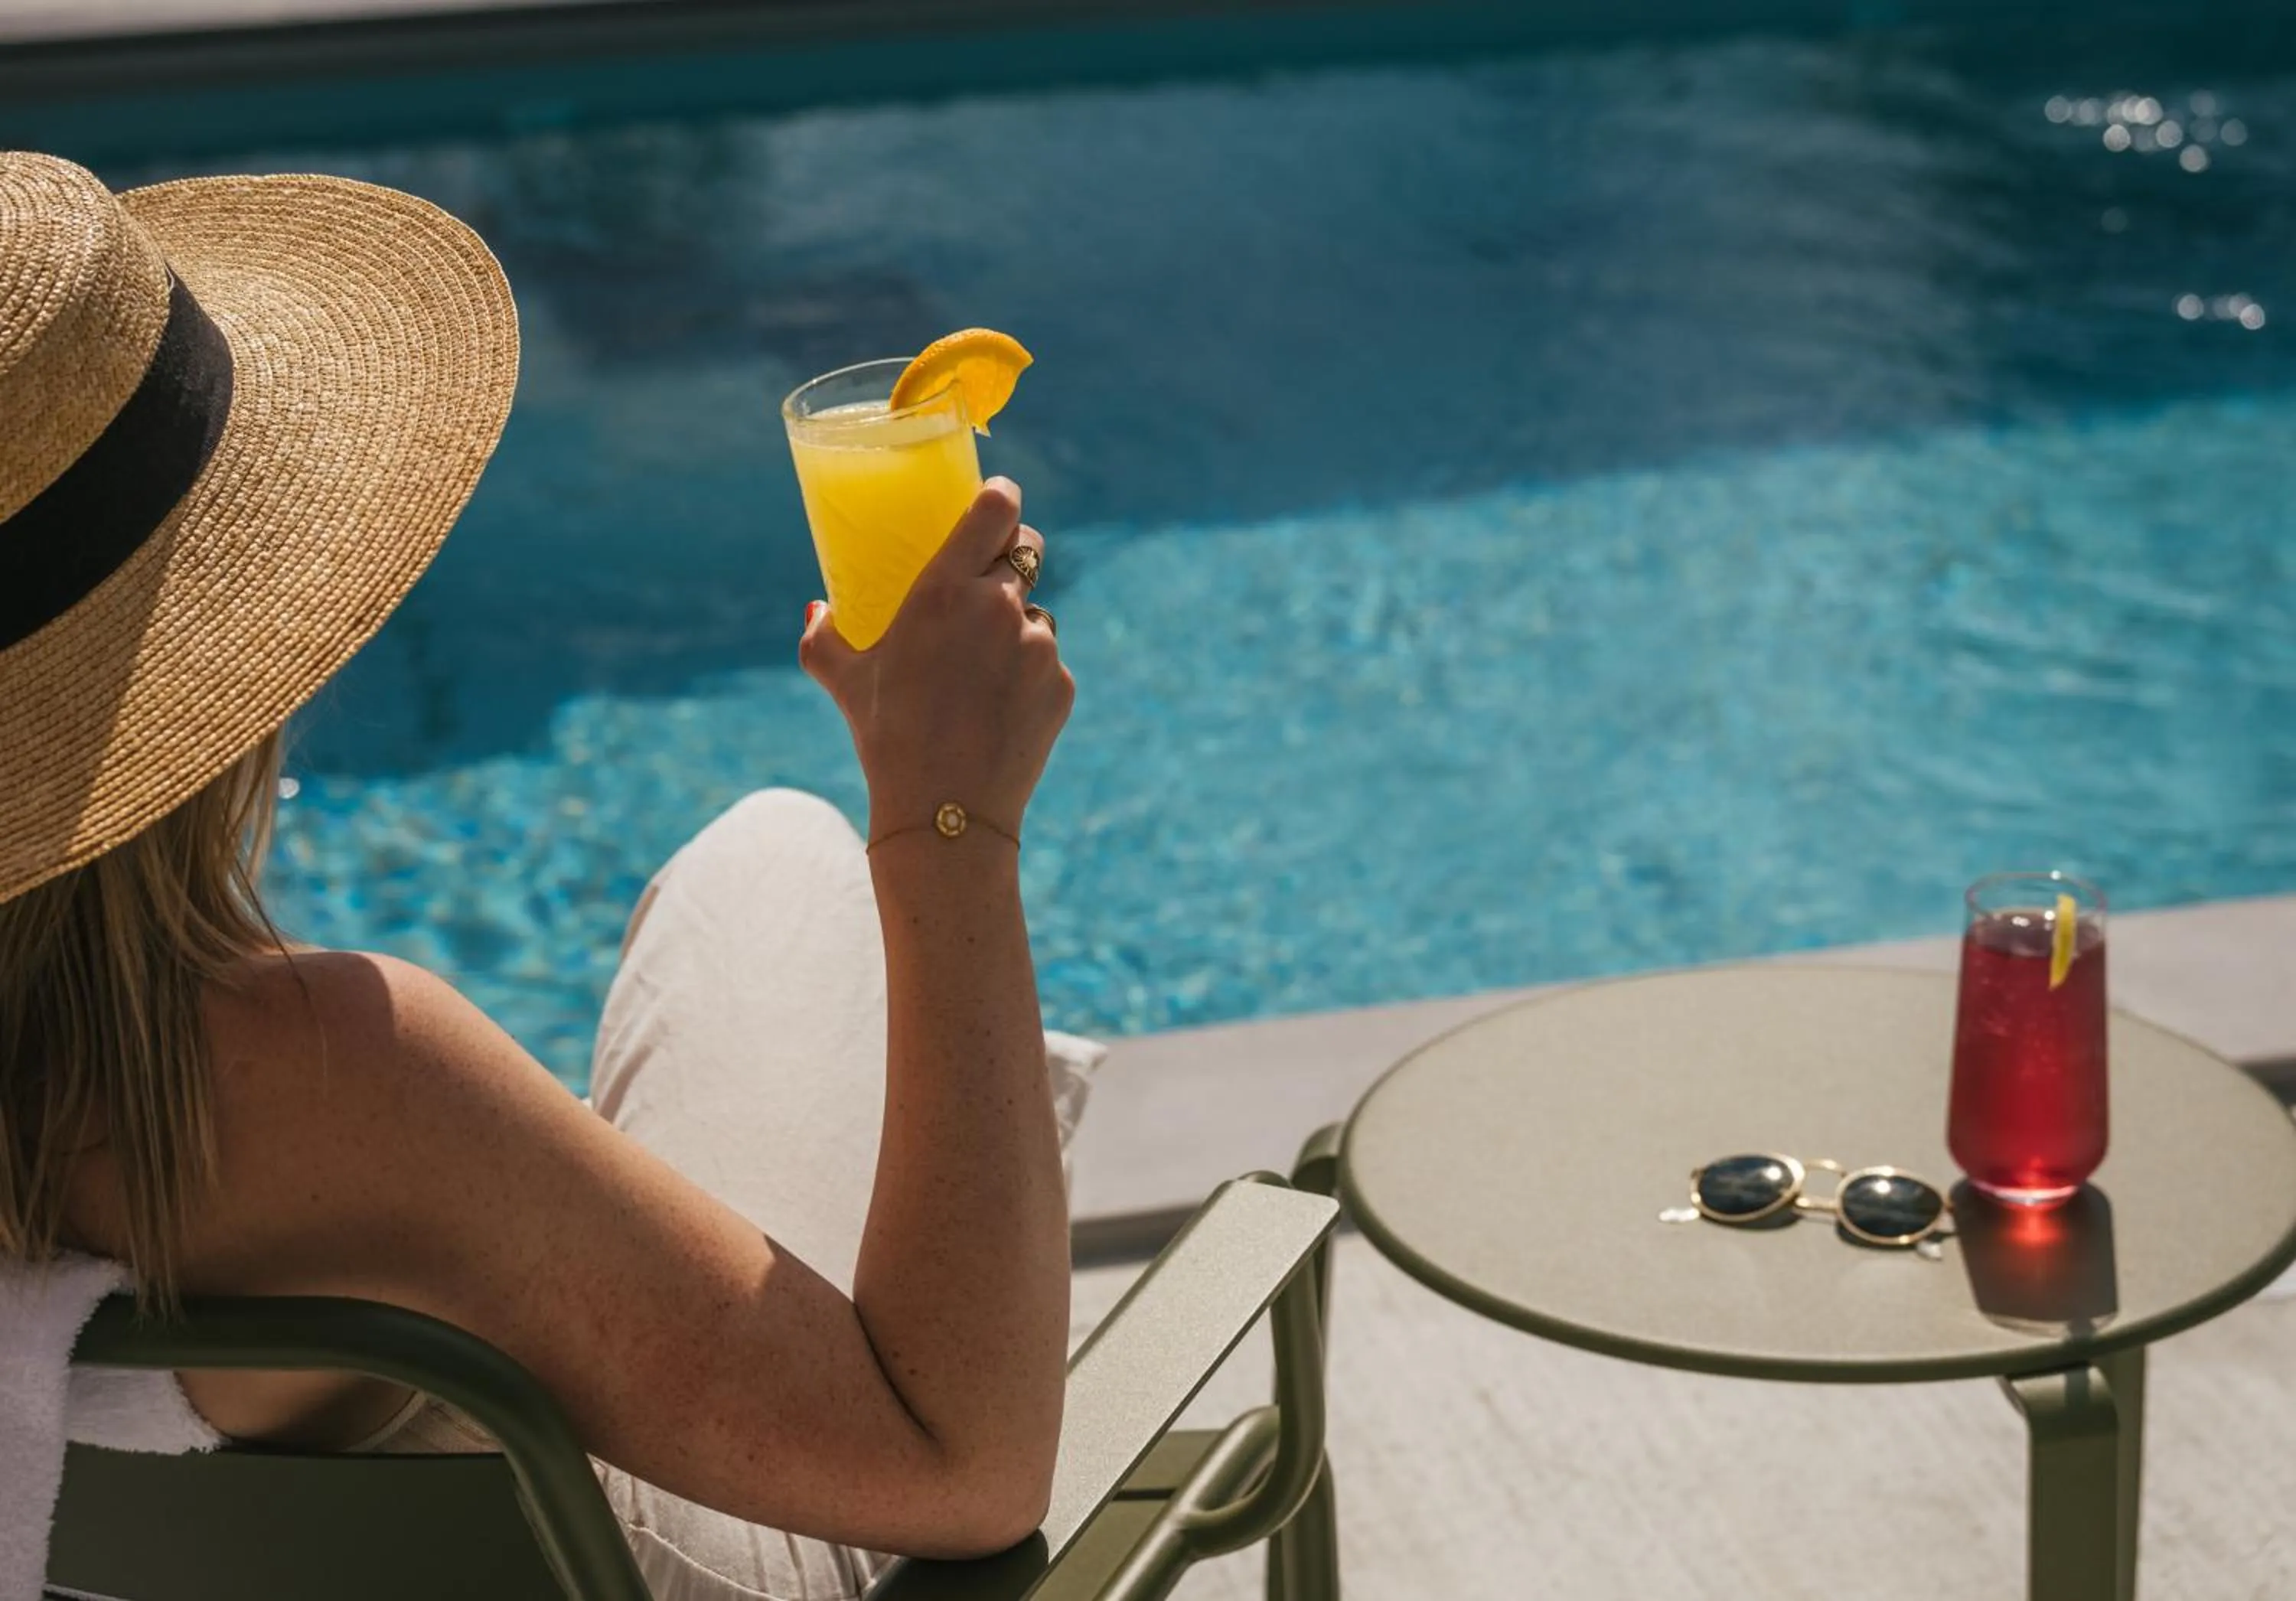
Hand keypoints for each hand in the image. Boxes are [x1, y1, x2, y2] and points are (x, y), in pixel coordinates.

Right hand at [800, 478, 1072, 840]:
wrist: (944, 812)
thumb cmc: (886, 738)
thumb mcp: (845, 680)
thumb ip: (822, 636)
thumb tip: (815, 610)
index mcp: (946, 590)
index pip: (996, 509)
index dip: (1002, 496)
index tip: (998, 497)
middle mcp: (1000, 607)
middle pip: (1028, 549)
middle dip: (1012, 555)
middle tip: (991, 578)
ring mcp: (1038, 645)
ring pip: (1036, 613)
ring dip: (1015, 626)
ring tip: (979, 673)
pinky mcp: (1061, 684)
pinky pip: (1047, 662)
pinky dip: (1028, 674)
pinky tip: (997, 709)